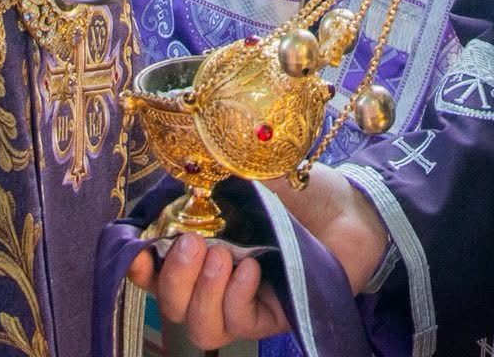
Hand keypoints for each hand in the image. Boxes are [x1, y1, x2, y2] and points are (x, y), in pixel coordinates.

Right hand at [128, 167, 390, 341]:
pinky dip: (238, 298)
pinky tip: (253, 268)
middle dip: (172, 280)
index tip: (138, 252)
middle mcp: (218, 279)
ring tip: (225, 257)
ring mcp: (245, 301)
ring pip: (201, 326)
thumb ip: (219, 175)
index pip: (156, 270)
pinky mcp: (274, 316)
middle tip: (192, 245)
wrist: (355, 206)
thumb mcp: (256, 173)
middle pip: (171, 306)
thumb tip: (183, 166)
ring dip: (202, 294)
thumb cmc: (304, 188)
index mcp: (205, 244)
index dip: (139, 268)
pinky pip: (240, 325)